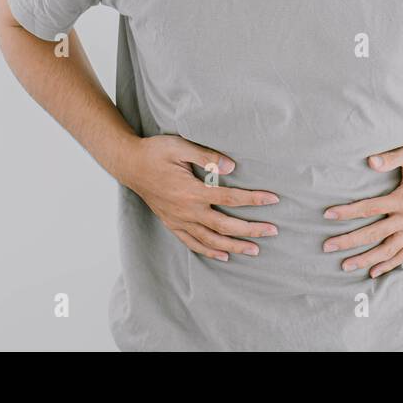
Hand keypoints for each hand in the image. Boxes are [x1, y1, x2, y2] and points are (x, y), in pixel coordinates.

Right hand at [121, 134, 279, 261]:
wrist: (129, 165)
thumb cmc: (155, 152)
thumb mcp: (180, 146)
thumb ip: (206, 156)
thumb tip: (231, 166)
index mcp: (192, 191)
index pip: (230, 197)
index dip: (253, 199)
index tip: (273, 199)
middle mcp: (187, 210)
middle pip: (225, 225)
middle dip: (251, 229)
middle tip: (273, 231)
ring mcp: (179, 220)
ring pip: (211, 240)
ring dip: (235, 246)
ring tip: (255, 250)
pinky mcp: (172, 223)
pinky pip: (193, 243)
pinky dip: (209, 251)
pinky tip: (224, 255)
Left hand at [321, 138, 402, 277]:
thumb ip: (391, 157)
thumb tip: (370, 161)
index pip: (369, 208)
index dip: (347, 212)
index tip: (328, 214)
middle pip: (374, 234)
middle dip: (349, 241)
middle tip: (327, 246)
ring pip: (388, 251)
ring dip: (366, 260)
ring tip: (345, 265)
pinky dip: (389, 265)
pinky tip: (374, 272)